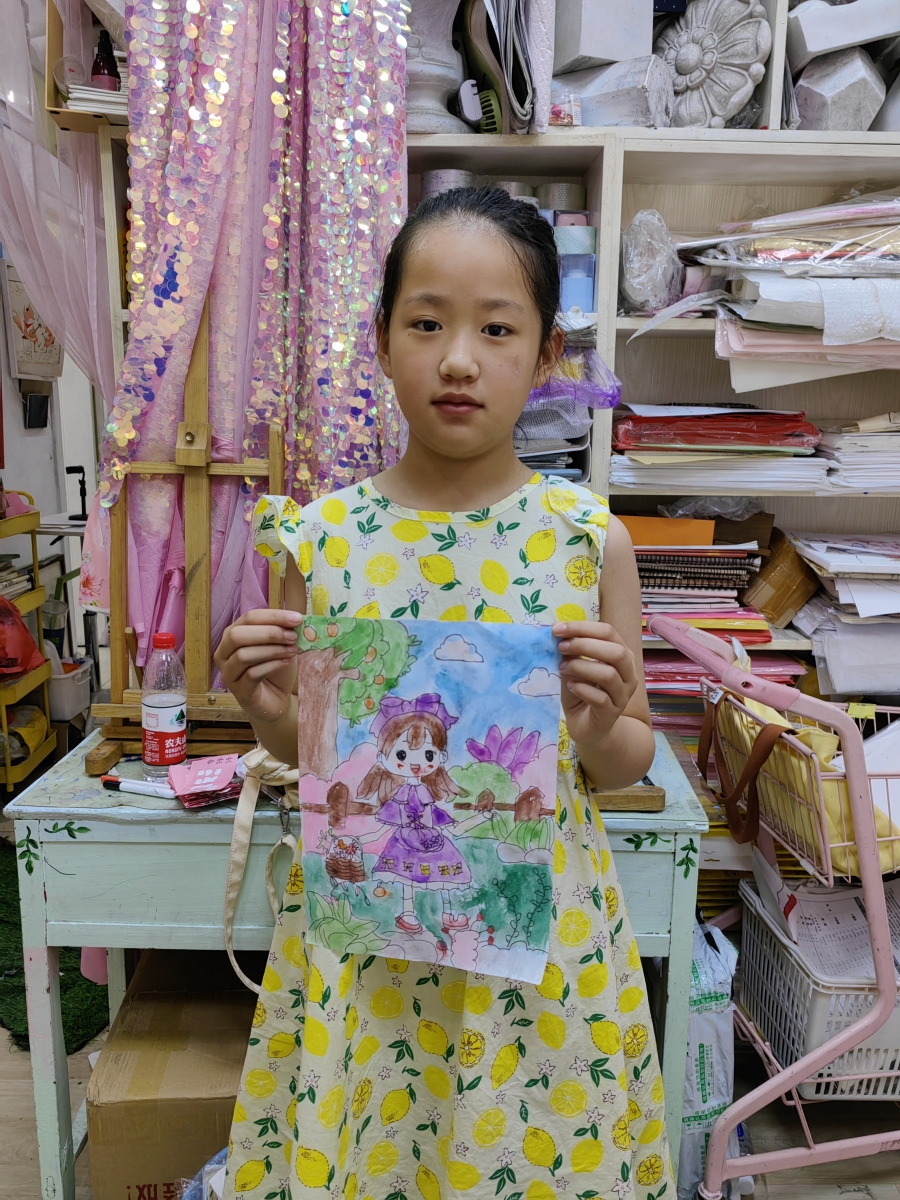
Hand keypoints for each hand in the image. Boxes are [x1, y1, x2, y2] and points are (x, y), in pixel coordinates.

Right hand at [214, 608, 301, 723]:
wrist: (277, 698)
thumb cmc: (275, 668)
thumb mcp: (280, 645)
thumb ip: (283, 631)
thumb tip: (295, 619)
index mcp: (233, 634)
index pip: (249, 618)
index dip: (273, 616)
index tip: (297, 619)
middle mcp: (224, 652)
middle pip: (238, 635)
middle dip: (269, 633)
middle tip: (293, 636)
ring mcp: (228, 673)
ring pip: (243, 655)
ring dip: (272, 650)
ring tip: (293, 650)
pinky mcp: (239, 690)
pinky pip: (251, 674)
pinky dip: (272, 666)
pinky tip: (286, 663)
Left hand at [553, 620, 639, 745]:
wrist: (587, 727)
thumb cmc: (582, 692)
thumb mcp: (574, 667)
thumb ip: (572, 652)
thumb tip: (560, 633)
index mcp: (621, 656)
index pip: (609, 632)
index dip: (583, 627)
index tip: (557, 629)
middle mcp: (628, 674)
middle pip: (616, 652)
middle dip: (585, 645)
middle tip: (561, 647)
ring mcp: (623, 695)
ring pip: (609, 675)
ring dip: (582, 667)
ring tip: (563, 668)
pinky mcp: (612, 713)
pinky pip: (600, 698)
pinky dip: (582, 689)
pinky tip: (570, 686)